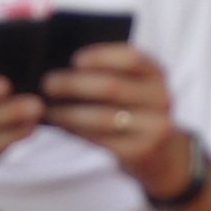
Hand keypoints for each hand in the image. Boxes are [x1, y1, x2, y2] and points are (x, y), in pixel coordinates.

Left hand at [40, 44, 192, 199]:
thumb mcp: (134, 86)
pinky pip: (102, 139)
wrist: (163, 154)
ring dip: (69, 112)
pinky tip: (62, 125)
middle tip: (47, 83)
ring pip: (103, 117)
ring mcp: (154, 127)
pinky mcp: (141, 152)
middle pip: (113, 87)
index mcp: (156, 74)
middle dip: (74, 84)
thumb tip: (61, 65)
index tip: (74, 59)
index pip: (132, 58)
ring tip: (49, 108)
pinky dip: (77, 131)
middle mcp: (160, 99)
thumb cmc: (135, 109)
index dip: (102, 56)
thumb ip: (108, 72)